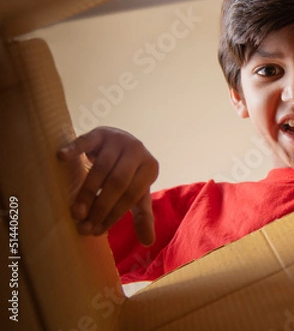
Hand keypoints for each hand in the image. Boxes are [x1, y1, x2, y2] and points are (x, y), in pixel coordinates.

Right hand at [57, 126, 157, 245]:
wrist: (120, 142)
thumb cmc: (129, 174)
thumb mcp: (138, 193)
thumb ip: (143, 216)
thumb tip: (148, 242)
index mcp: (150, 167)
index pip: (132, 195)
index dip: (114, 214)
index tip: (97, 231)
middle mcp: (137, 151)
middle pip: (118, 182)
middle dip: (100, 206)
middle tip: (83, 224)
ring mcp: (118, 139)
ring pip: (101, 167)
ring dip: (87, 191)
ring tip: (76, 211)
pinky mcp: (100, 132)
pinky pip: (86, 141)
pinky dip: (74, 149)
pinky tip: (62, 158)